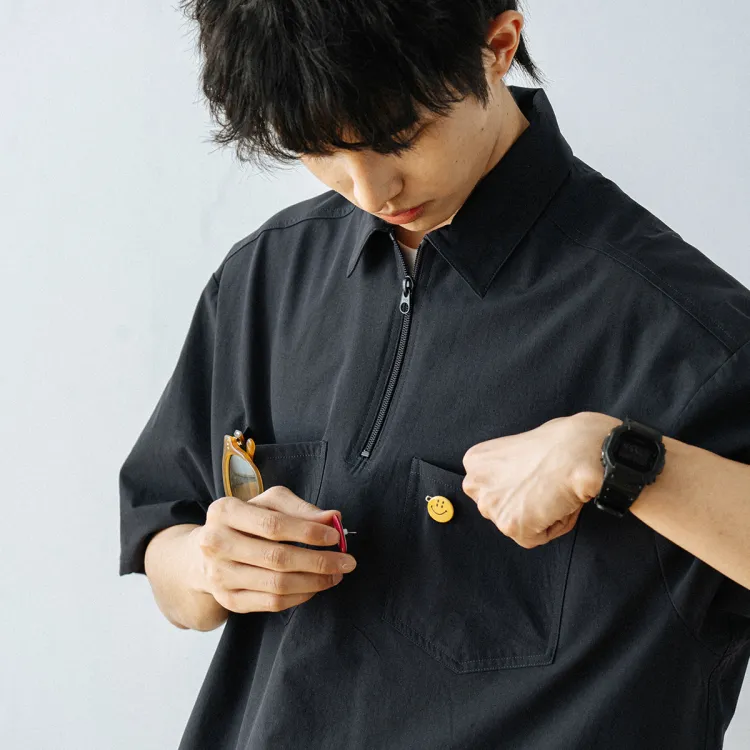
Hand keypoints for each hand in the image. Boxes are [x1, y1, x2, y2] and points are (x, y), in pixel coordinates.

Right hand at [191, 487, 356, 613]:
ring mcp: (219, 575)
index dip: (308, 532)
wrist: (204, 553)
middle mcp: (216, 543)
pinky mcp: (228, 600)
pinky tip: (315, 587)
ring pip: (277, 585)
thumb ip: (300, 508)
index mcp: (224, 511)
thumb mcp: (268, 503)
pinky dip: (300, 596)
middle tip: (346, 562)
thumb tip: (332, 518)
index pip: (273, 525)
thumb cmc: (245, 522)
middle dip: (319, 561)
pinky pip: (271, 603)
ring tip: (335, 575)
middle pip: (277, 558)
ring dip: (314, 582)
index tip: (334, 536)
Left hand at [461, 412, 618, 547]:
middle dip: (523, 503)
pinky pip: (535, 537)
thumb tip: (514, 484)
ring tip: (552, 492)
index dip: (518, 486)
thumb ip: (504, 469)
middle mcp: (474, 483)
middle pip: (500, 507)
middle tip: (545, 486)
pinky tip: (558, 502)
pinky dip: (553, 525)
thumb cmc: (558, 442)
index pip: (492, 488)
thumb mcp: (515, 448)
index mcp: (475, 461)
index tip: (533, 477)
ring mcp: (491, 506)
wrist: (577, 450)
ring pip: (518, 524)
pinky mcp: (511, 526)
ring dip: (539, 515)